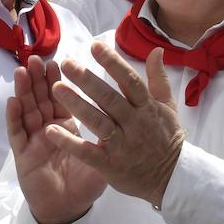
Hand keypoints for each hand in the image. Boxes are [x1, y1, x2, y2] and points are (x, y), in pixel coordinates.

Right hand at [8, 56, 106, 223]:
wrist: (70, 210)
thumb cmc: (86, 183)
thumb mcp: (104, 153)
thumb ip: (113, 130)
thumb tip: (129, 108)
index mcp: (67, 126)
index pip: (62, 98)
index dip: (60, 80)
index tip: (61, 60)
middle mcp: (49, 129)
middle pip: (42, 99)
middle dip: (40, 79)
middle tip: (38, 58)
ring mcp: (34, 141)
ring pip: (28, 110)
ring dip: (25, 90)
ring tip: (24, 70)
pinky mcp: (23, 156)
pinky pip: (17, 135)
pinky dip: (14, 117)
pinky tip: (13, 101)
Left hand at [49, 42, 184, 207]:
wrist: (171, 178)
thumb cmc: (166, 138)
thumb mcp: (168, 106)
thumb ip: (158, 78)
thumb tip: (155, 50)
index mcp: (147, 107)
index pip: (130, 81)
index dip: (113, 63)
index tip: (95, 46)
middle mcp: (134, 123)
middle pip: (109, 98)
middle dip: (88, 80)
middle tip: (67, 63)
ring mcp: (122, 145)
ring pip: (98, 122)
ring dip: (76, 105)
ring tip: (56, 88)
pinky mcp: (110, 165)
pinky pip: (88, 152)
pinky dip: (70, 142)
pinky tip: (51, 131)